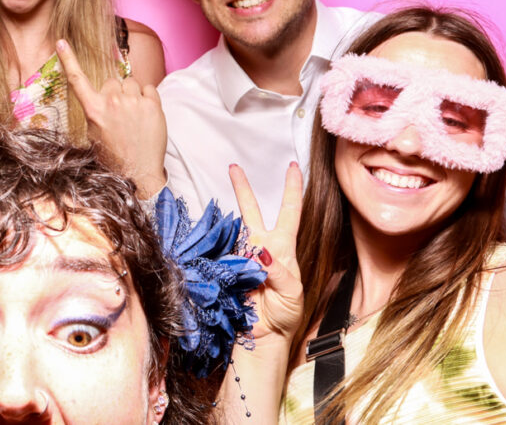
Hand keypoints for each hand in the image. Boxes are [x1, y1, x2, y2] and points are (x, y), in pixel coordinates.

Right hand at [57, 39, 166, 196]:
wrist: (138, 172)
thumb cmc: (114, 155)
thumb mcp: (94, 133)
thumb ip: (96, 109)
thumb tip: (103, 95)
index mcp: (93, 109)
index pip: (77, 79)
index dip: (68, 58)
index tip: (62, 42)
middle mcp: (111, 102)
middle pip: (113, 80)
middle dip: (117, 92)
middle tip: (121, 114)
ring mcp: (133, 101)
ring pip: (131, 83)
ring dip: (133, 95)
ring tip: (134, 117)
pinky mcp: (152, 104)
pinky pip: (149, 88)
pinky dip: (148, 98)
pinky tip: (146, 115)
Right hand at [229, 162, 303, 340]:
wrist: (263, 338)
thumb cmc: (284, 315)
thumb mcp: (292, 292)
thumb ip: (279, 271)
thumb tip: (260, 251)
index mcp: (283, 249)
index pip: (290, 211)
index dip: (293, 188)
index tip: (294, 167)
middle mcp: (261, 248)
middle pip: (252, 210)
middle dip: (242, 187)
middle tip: (233, 166)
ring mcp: (241, 257)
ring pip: (232, 228)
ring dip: (224, 217)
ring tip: (212, 214)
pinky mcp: (225, 268)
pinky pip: (218, 251)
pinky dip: (214, 244)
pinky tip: (211, 236)